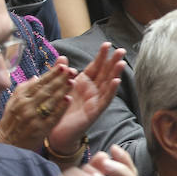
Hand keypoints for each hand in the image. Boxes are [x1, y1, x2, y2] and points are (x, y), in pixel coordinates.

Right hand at [0, 60, 73, 151]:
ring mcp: (34, 118)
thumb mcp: (13, 103)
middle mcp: (26, 106)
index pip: (39, 83)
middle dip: (60, 79)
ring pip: (50, 101)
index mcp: (20, 98)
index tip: (62, 65)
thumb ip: (24, 89)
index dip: (51, 74)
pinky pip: (53, 116)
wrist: (7, 144)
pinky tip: (68, 100)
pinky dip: (61, 108)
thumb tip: (37, 78)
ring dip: (62, 90)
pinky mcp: (40, 129)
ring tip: (72, 81)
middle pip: (46, 90)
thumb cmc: (11, 121)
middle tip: (71, 70)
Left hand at [46, 43, 125, 159]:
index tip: (106, 44)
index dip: (101, 56)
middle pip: (105, 73)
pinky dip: (111, 90)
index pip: (95, 66)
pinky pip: (105, 100)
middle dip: (113, 61)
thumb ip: (61, 73)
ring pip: (108, 85)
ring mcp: (95, 101)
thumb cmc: (59, 109)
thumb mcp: (59, 88)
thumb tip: (62, 57)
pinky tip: (115, 81)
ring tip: (121, 63)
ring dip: (115, 74)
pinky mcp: (95, 111)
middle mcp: (92, 90)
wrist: (55, 131)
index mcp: (84, 83)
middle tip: (120, 50)